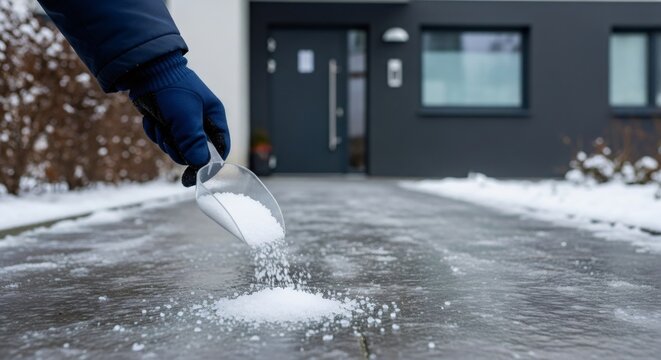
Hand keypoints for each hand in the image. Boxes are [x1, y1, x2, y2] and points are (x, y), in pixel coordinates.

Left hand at [123, 52, 229, 186]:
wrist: (145, 70)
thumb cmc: (171, 89)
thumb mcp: (185, 117)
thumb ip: (194, 141)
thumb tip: (200, 164)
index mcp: (214, 117)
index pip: (221, 148)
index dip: (210, 163)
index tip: (195, 175)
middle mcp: (201, 122)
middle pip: (196, 152)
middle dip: (179, 148)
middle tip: (169, 139)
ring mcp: (183, 122)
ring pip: (177, 147)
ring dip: (164, 139)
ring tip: (159, 124)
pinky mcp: (167, 122)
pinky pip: (163, 138)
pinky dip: (155, 132)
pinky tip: (152, 119)